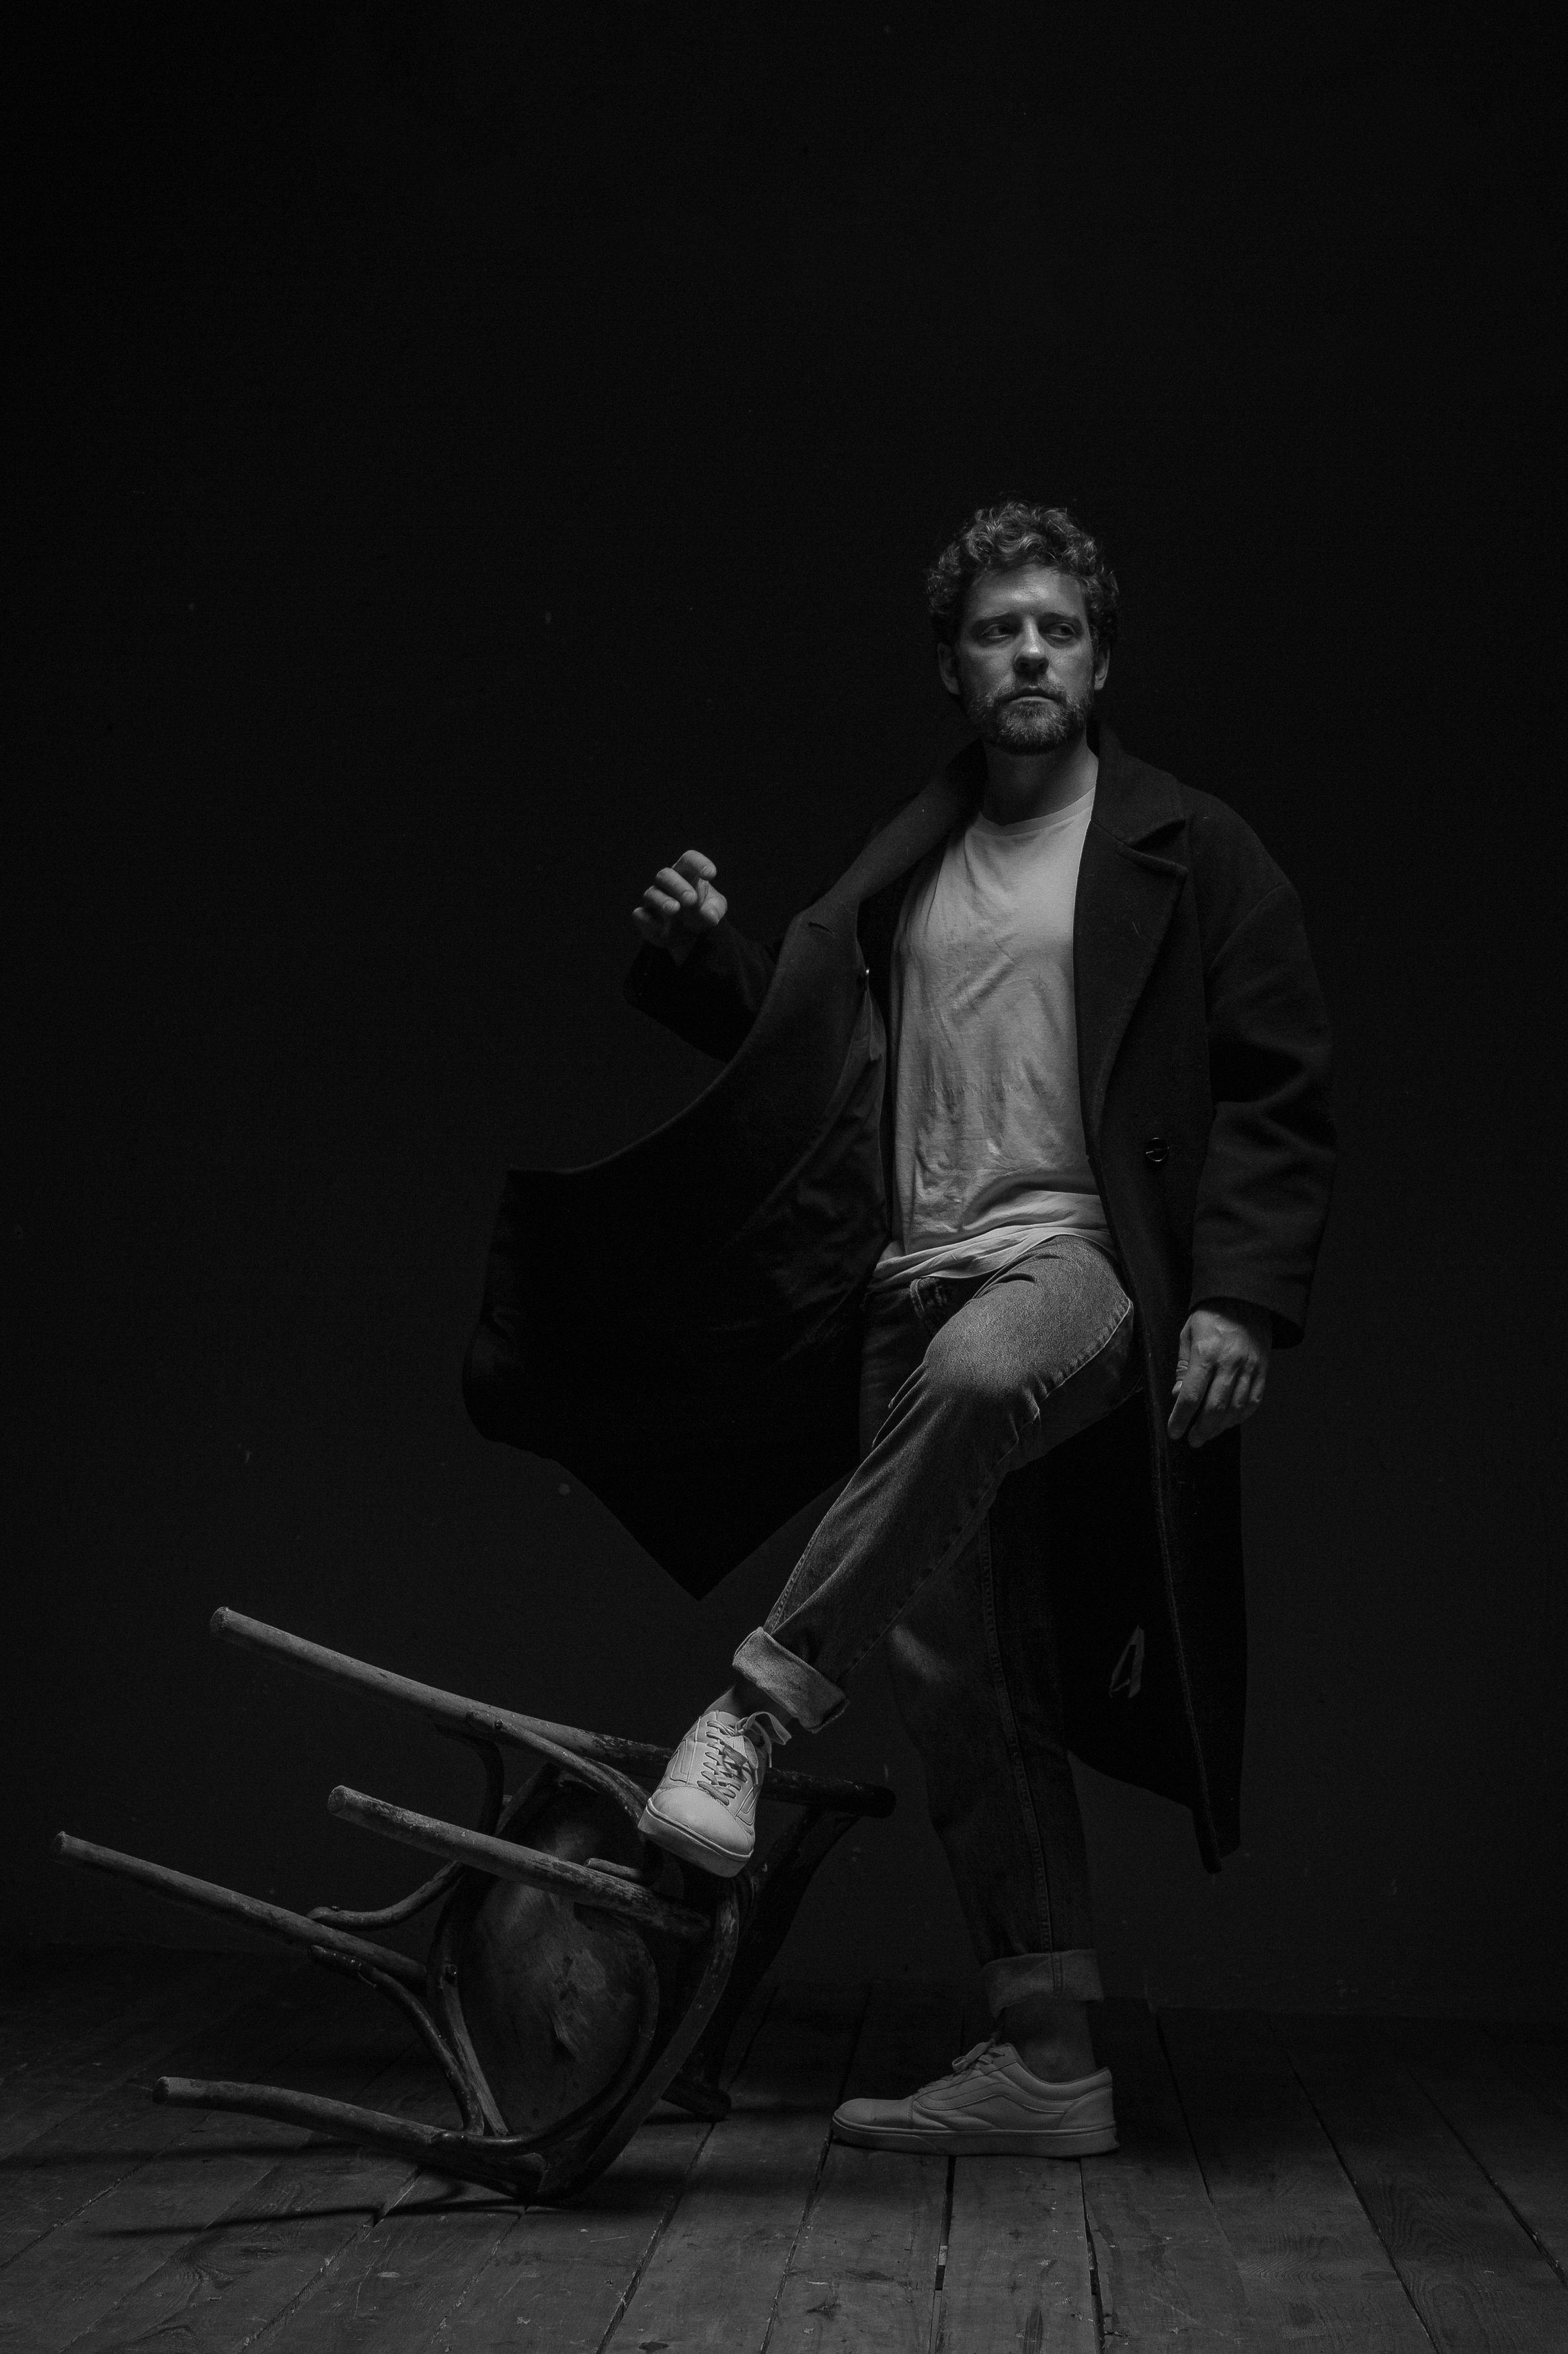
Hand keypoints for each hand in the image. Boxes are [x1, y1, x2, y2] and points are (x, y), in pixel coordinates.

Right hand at [630, 849, 727, 965]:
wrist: (689, 936)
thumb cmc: (701, 913)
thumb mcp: (714, 911)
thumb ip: (714, 910)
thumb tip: (710, 916)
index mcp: (687, 874)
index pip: (689, 859)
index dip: (699, 863)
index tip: (711, 874)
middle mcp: (667, 883)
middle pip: (665, 875)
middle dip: (678, 886)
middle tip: (691, 899)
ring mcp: (654, 899)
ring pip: (651, 893)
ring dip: (663, 901)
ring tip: (675, 909)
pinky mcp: (646, 918)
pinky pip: (641, 915)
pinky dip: (648, 920)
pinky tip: (661, 926)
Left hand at [1166, 1298, 1272, 1448]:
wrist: (1245, 1298)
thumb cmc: (1211, 1316)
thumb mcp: (1188, 1335)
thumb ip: (1183, 1367)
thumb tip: (1178, 1395)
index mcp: (1206, 1354)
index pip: (1192, 1396)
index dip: (1181, 1418)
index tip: (1175, 1432)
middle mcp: (1230, 1363)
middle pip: (1215, 1408)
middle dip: (1202, 1429)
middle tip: (1193, 1440)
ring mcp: (1250, 1368)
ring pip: (1236, 1408)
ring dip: (1221, 1427)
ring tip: (1209, 1434)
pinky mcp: (1263, 1370)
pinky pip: (1254, 1401)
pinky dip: (1241, 1416)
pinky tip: (1230, 1422)